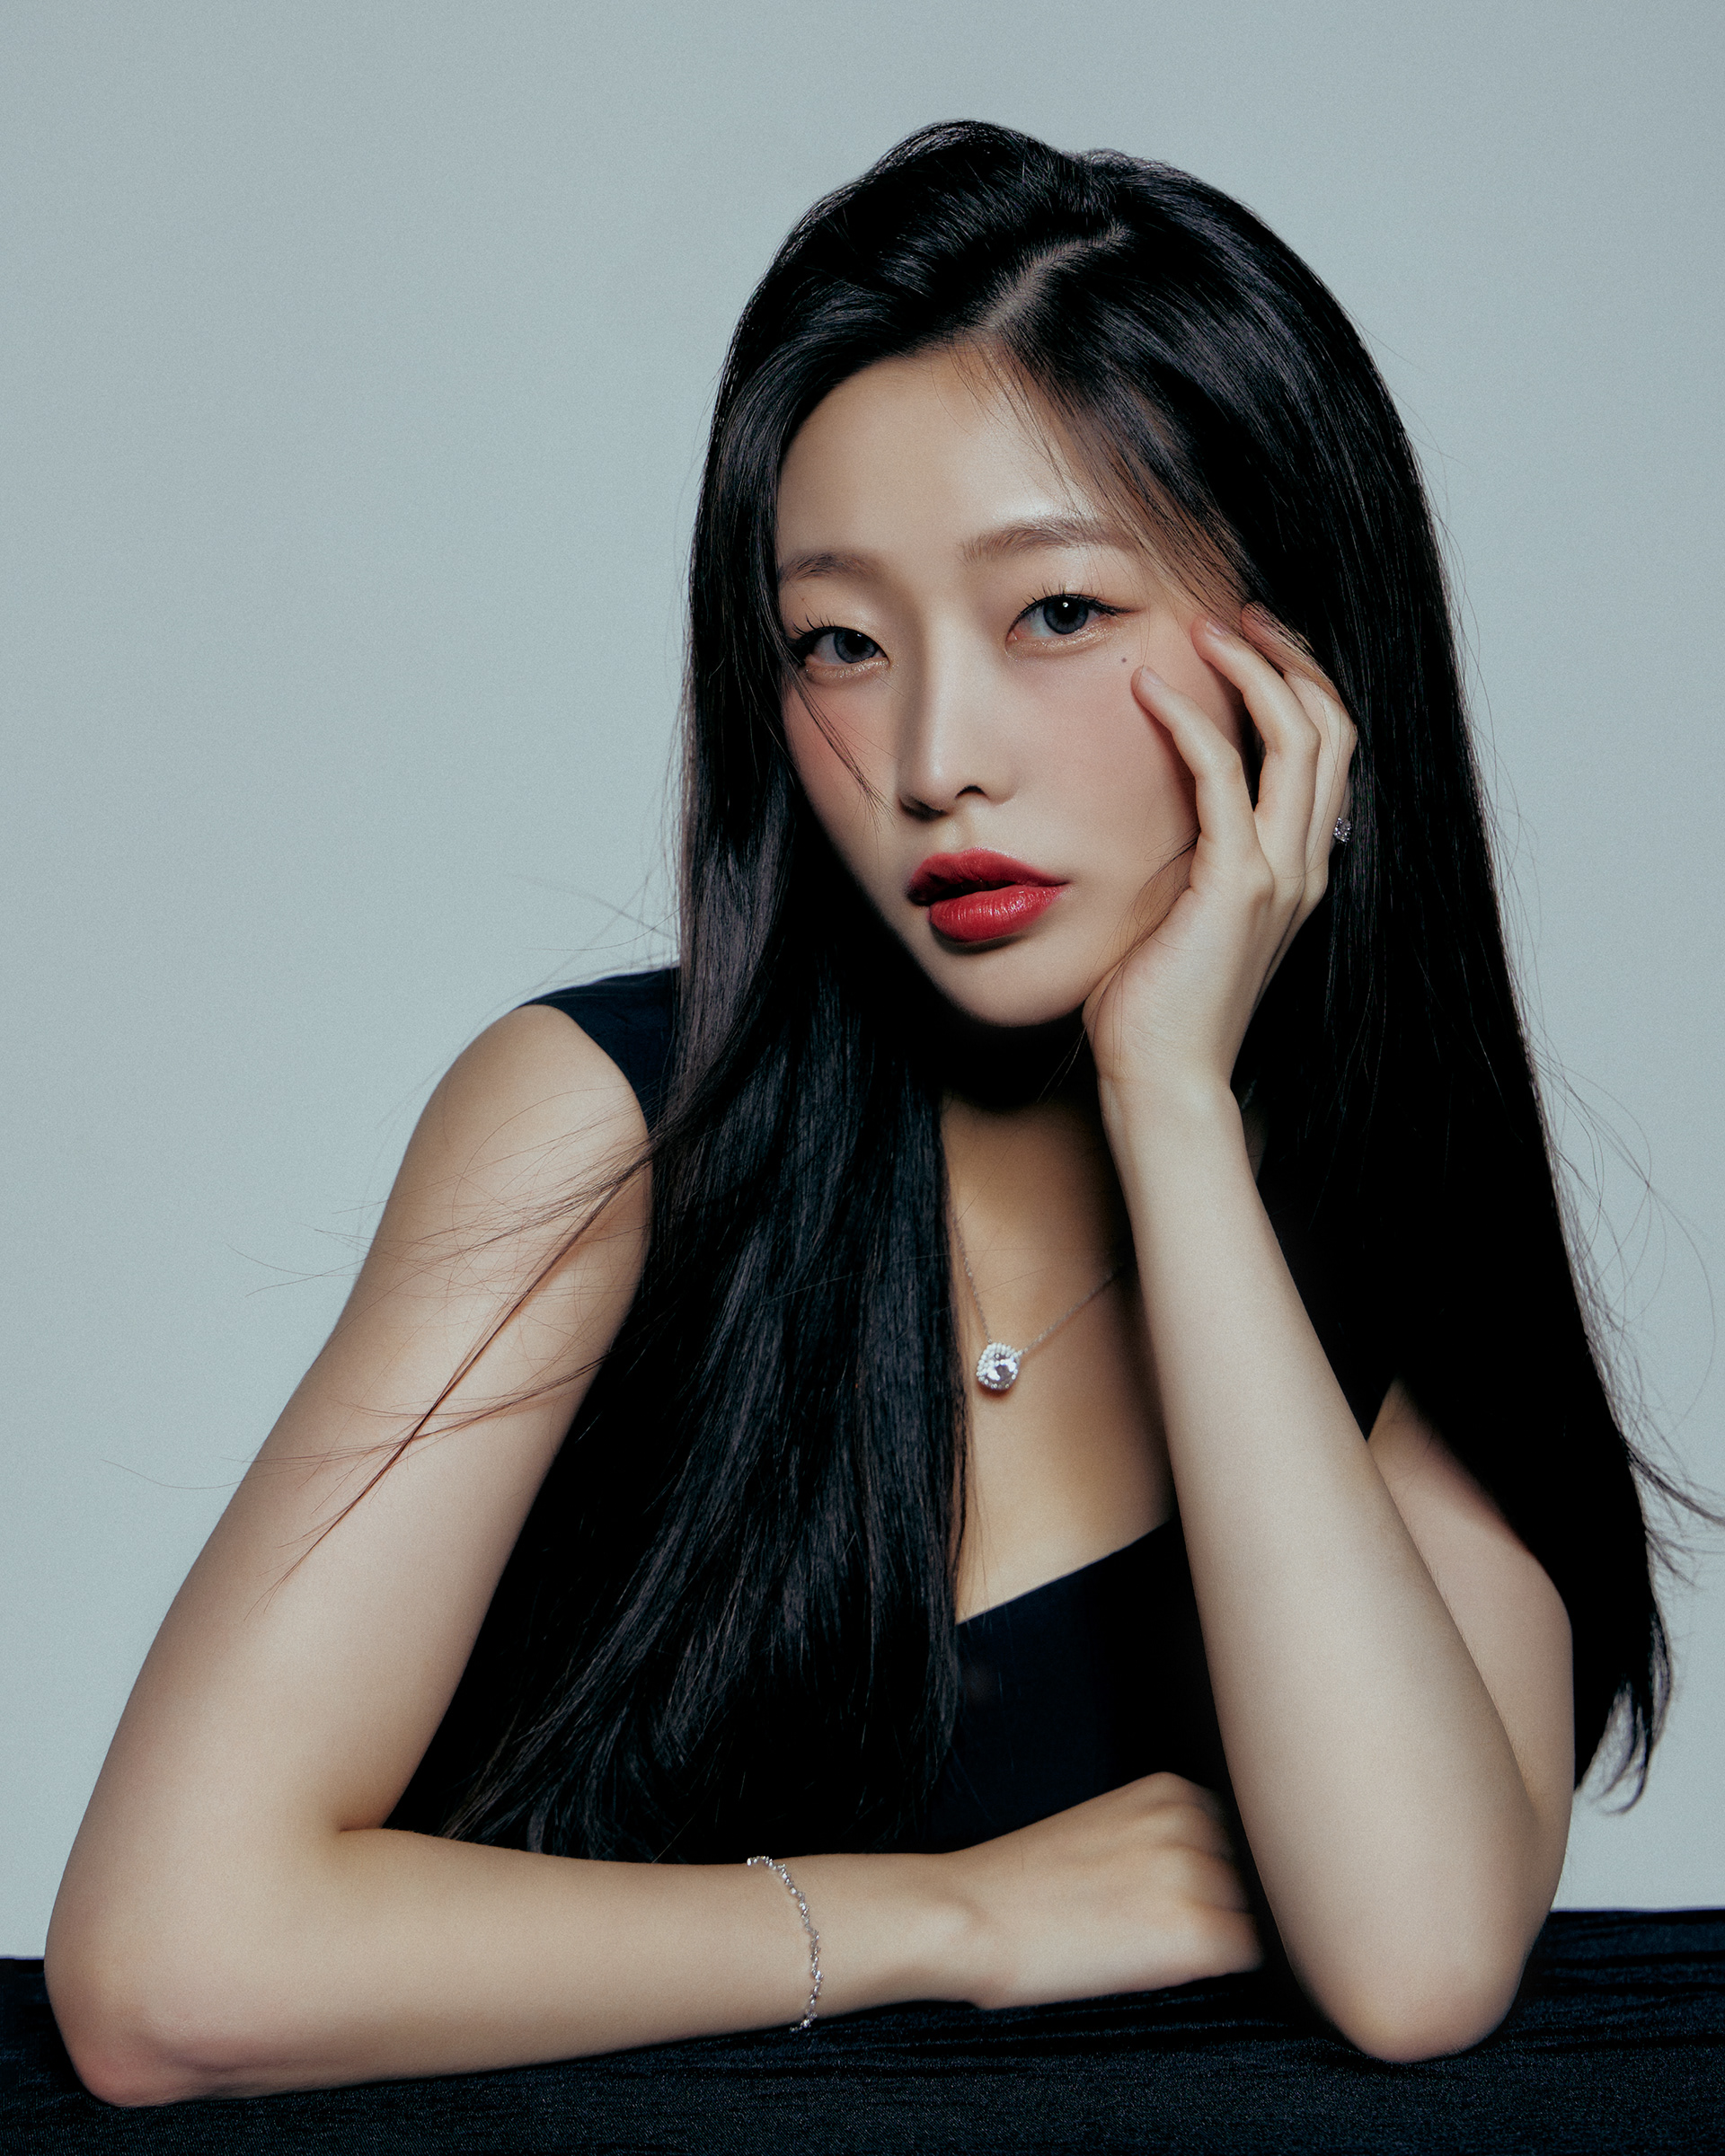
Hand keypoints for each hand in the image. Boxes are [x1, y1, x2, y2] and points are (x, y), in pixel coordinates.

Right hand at [945, 1772, 1262, 2009]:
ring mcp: (1195, 1875)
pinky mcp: (1192, 1934)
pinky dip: (1232, 1970)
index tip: (1201, 1896)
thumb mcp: (1106, 1830)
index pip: (1243, 1835)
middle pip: (1257, 1874)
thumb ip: (1167, 1836)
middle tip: (1175, 1931)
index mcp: (1168, 1790)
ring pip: (1259, 1916)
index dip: (1226, 1874)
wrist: (971, 1915)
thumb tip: (1227, 1878)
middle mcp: (1190, 1822)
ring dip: (1233, 1937)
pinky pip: (1253, 1958)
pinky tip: (1179, 1971)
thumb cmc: (1024, 1883)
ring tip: (1166, 1949)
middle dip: (1236, 1904)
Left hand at [1083, 612, 1355, 1111]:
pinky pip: (1224, 777)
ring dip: (1253, 669)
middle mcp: (1306, 864)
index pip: (1328, 750)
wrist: (1163, 1079)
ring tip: (1204, 628)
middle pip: (1332, 726)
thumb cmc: (1154, 1005)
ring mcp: (1281, 874)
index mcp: (1300, 868)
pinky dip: (1191, 720)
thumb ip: (1190, 855)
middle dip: (1290, 656)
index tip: (1250, 640)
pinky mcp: (1237, 885)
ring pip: (1300, 738)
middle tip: (1237, 614)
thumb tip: (1158, 805)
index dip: (1300, 683)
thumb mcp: (1179, 911)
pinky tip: (1149, 689)